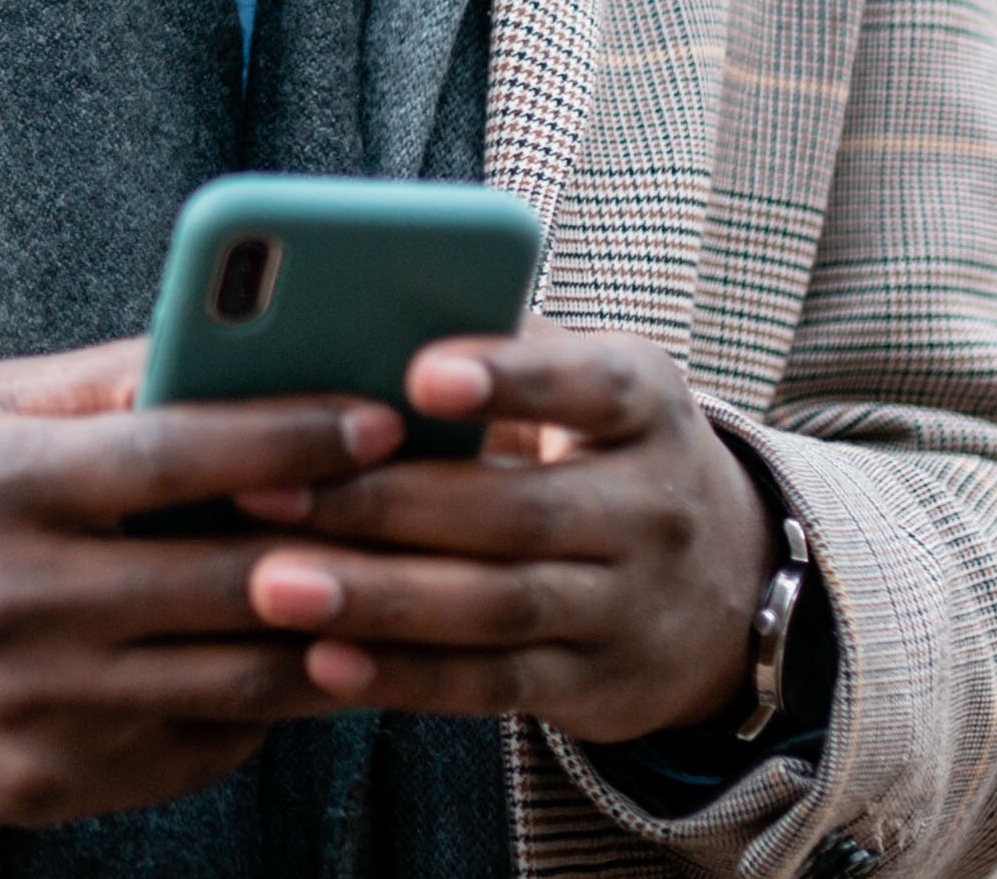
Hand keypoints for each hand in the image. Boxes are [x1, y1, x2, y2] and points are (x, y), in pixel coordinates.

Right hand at [0, 339, 402, 829]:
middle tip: (430, 511)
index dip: (292, 435)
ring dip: (331, 638)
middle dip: (345, 543)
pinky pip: (197, 747)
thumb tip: (233, 343)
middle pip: (227, 576)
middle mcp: (12, 596)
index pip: (174, 451)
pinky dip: (260, 708)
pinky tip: (294, 667)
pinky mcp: (46, 785)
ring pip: (235, 676)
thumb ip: (98, 384)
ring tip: (394, 596)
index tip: (381, 418)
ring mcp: (32, 702)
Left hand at [231, 325, 774, 743]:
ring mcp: (626, 605)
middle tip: (267, 488)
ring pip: (495, 604)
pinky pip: (490, 686)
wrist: (729, 586)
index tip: (419, 376)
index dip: (508, 380)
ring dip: (378, 598)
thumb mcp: (587, 383)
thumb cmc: (600, 448)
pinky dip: (405, 677)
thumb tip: (357, 310)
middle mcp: (649, 507)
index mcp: (645, 404)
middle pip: (515, 508)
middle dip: (382, 502)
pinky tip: (321, 660)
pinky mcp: (590, 684)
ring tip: (273, 584)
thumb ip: (497, 346)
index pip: (587, 385)